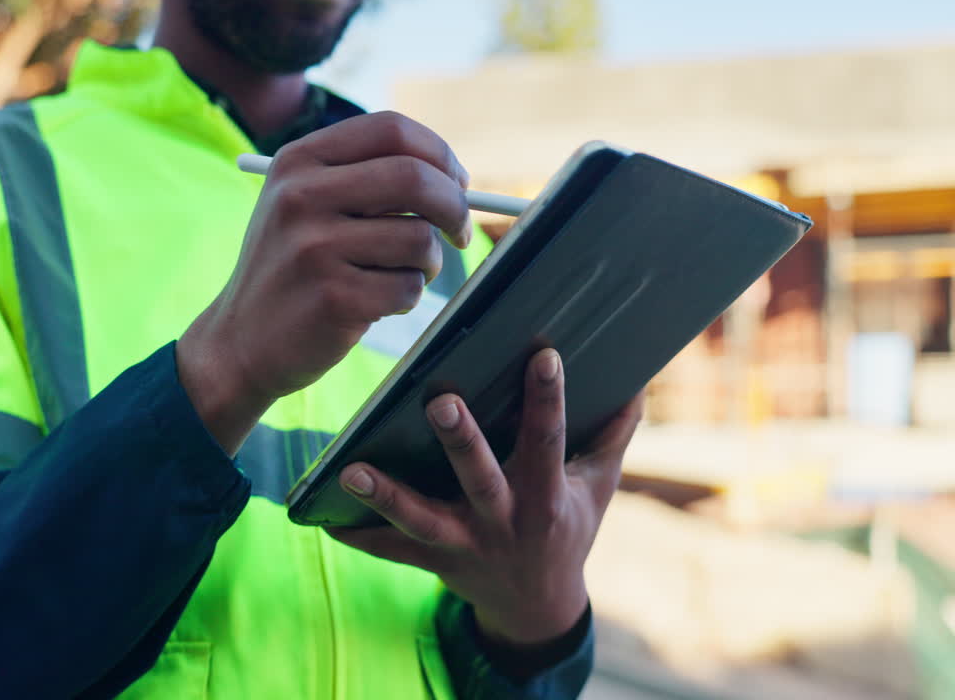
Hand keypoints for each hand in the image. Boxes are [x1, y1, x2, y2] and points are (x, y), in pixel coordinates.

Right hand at [178, 111, 471, 454]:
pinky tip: (372, 304)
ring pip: (419, 238)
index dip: (438, 153)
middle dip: (454, 206)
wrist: (240, 341)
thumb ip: (364, 179)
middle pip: (415, 177)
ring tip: (395, 276)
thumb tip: (453, 177)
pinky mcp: (333, 297)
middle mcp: (301, 196)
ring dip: (427, 263)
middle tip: (459, 232)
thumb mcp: (304, 205)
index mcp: (297, 161)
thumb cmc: (291, 269)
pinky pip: (407, 288)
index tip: (456, 183)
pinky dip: (405, 298)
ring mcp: (314, 247)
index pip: (391, 130)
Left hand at [328, 348, 643, 670]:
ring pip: (421, 520)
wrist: (538, 605)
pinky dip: (358, 536)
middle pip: (479, 478)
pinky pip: (390, 551)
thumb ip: (615, 434)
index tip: (543, 354)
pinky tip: (323, 518)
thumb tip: (637, 379)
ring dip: (385, 496)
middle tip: (439, 402)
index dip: (548, 398)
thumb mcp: (601, 486)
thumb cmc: (569, 528)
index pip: (549, 440)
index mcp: (546, 496)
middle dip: (461, 442)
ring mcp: (465, 545)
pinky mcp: (435, 561)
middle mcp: (504, 520)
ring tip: (350, 470)